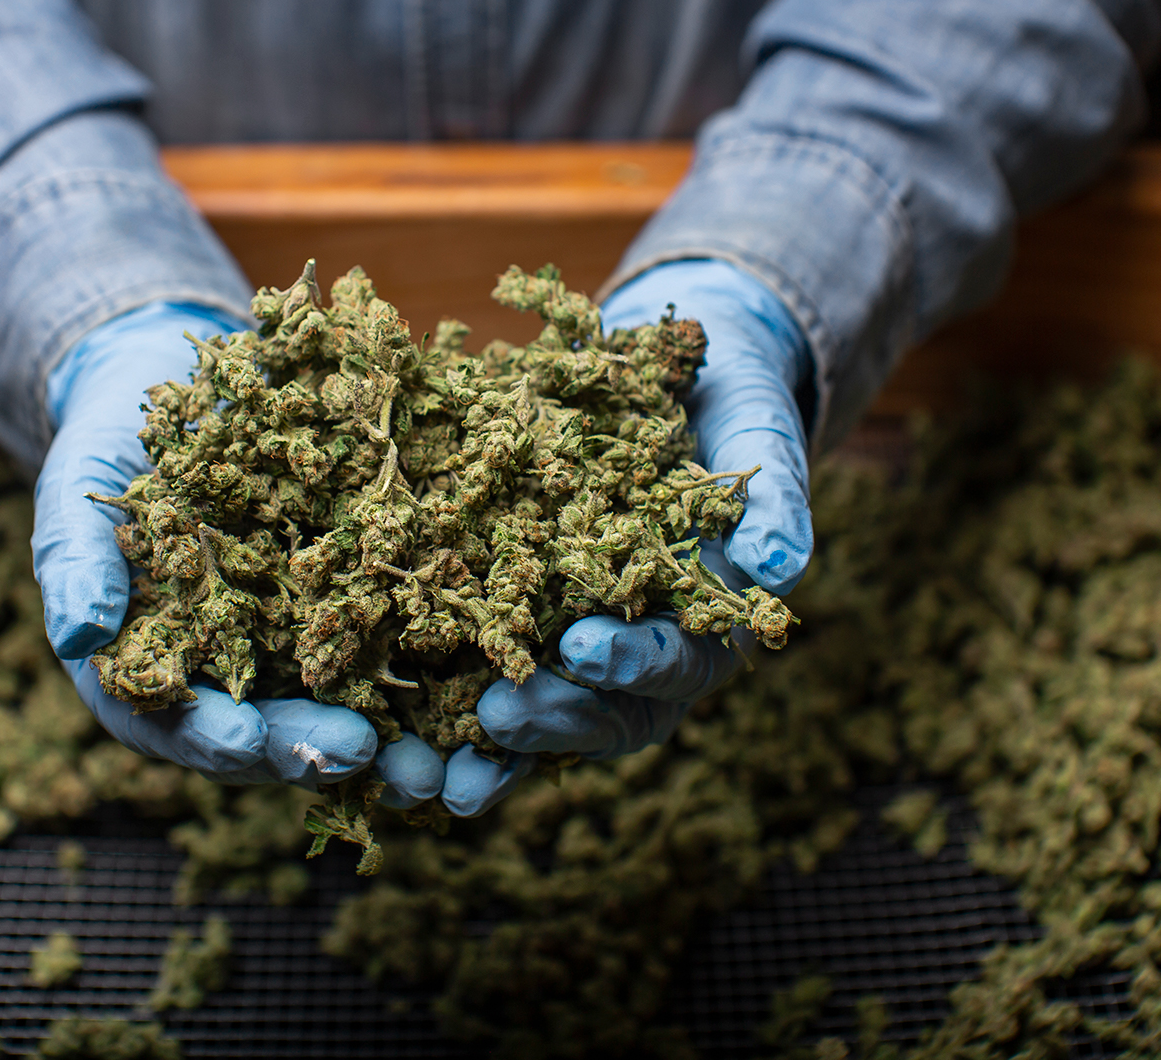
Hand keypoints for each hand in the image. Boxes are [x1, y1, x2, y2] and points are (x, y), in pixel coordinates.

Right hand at [34, 302, 446, 799]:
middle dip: (313, 750)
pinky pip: (390, 640)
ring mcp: (294, 643)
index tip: (244, 738)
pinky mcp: (350, 601)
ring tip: (436, 761)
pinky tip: (475, 682)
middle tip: (361, 753)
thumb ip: (74, 565)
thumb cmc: (111, 447)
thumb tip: (80, 638)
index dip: (211, 736)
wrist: (183, 384)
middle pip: (270, 734)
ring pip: (340, 707)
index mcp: (154, 672)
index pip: (177, 726)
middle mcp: (230, 675)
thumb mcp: (73, 494)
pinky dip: (430, 667)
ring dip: (389, 743)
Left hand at [443, 258, 814, 816]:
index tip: (583, 647)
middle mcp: (640, 654)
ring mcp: (573, 650)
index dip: (633, 661)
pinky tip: (382, 730)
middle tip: (497, 714)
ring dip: (486, 752)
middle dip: (551, 719)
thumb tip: (777, 562)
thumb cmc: (727, 409)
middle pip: (601, 715)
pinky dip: (436, 711)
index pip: (676, 661)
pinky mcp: (515, 629)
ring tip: (434, 771)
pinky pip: (478, 679)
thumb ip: (773, 494)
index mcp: (704, 620)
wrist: (680, 389)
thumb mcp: (758, 433)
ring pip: (536, 719)